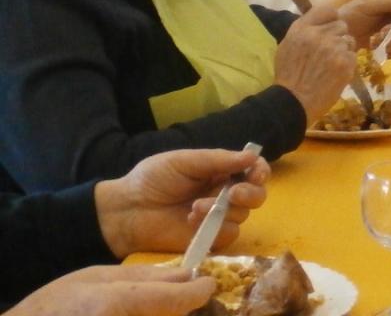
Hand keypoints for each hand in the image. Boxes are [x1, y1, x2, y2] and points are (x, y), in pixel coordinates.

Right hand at [9, 267, 215, 315]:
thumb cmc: (52, 307)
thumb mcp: (92, 279)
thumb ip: (142, 276)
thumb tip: (186, 273)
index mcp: (114, 304)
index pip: (175, 300)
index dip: (197, 292)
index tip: (206, 285)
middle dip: (177, 309)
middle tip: (177, 299)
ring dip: (163, 313)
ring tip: (135, 306)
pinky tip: (132, 312)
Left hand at [95, 148, 268, 257]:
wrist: (126, 210)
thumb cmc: (153, 179)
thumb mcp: (185, 161)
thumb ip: (219, 160)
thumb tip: (252, 156)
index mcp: (221, 171)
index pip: (253, 170)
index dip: (260, 172)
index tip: (256, 174)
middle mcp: (224, 194)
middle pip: (256, 195)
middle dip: (250, 193)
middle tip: (233, 193)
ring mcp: (218, 218)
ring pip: (244, 215)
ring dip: (225, 210)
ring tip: (195, 207)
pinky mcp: (209, 239)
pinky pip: (228, 234)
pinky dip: (216, 227)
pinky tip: (192, 221)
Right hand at [273, 7, 356, 124]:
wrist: (294, 101)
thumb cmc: (288, 75)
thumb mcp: (288, 45)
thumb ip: (305, 30)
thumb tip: (321, 21)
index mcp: (302, 28)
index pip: (327, 10)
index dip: (331, 18)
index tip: (329, 27)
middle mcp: (318, 34)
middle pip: (341, 25)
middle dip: (337, 36)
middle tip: (329, 51)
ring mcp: (334, 47)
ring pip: (349, 40)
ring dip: (343, 50)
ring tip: (331, 64)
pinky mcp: (346, 61)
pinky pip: (353, 55)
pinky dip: (347, 63)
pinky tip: (336, 73)